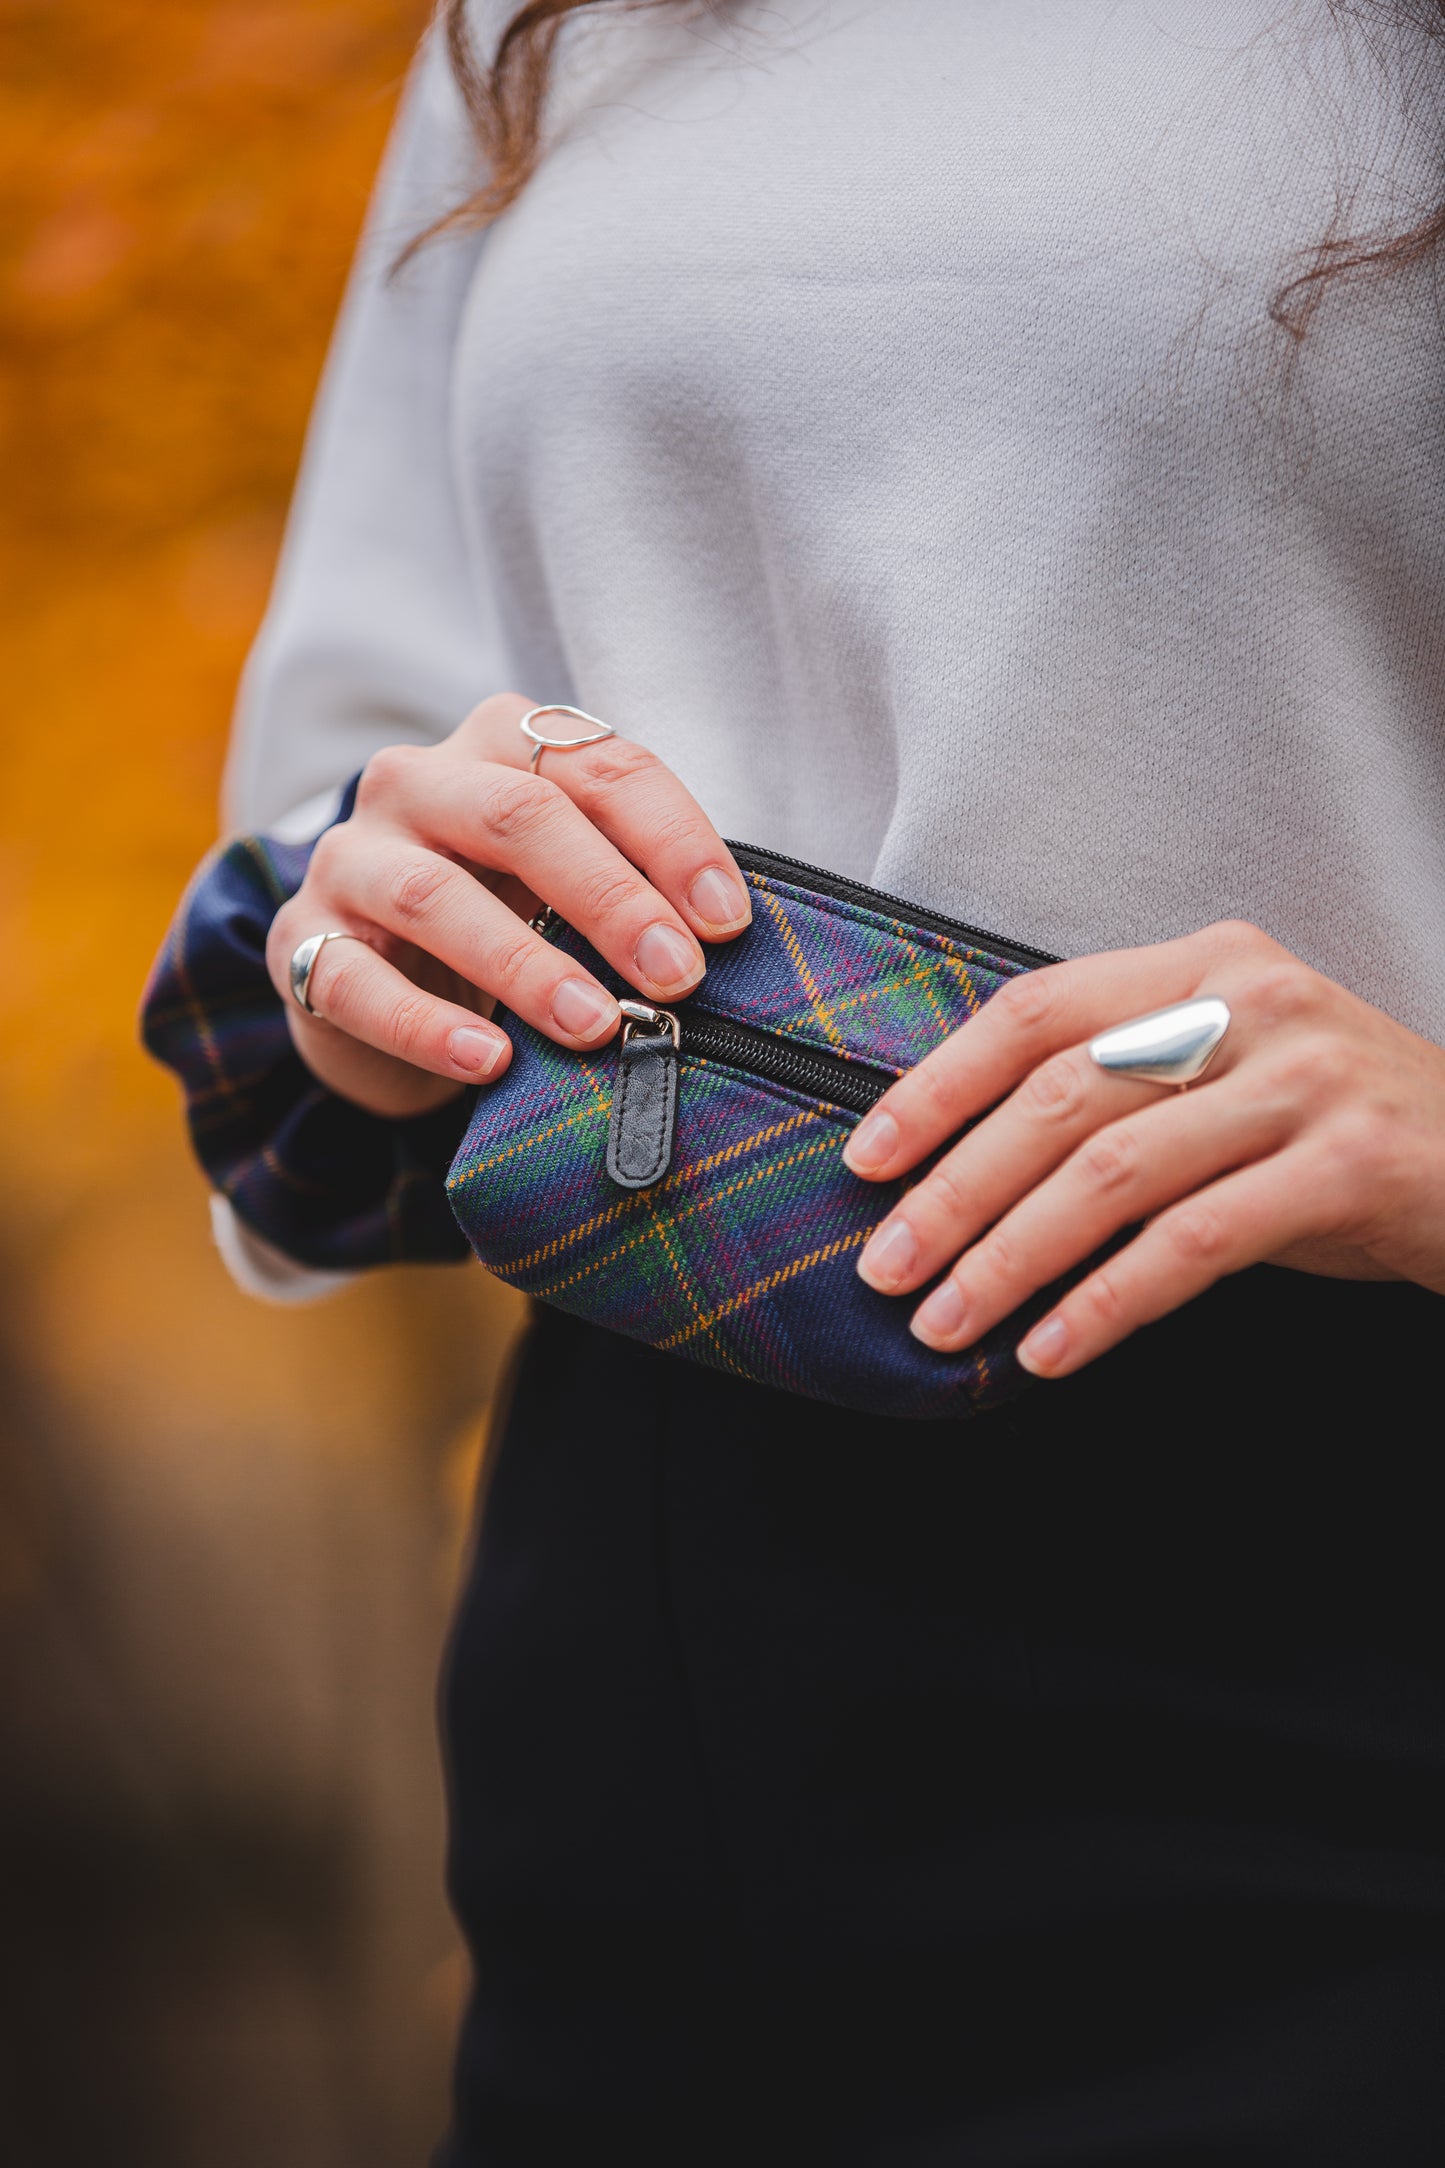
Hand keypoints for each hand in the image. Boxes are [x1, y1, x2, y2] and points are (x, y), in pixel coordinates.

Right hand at [266, 694, 750, 1117]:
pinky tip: (489, 1061)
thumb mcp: (566, 882)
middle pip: (519, 816)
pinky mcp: (302, 941)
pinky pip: (354, 981)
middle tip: (677, 977)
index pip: (598, 766)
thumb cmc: (502, 915)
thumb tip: (720, 944)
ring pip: (434, 895)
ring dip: (526, 965)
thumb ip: (631, 885)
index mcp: (499, 745)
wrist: (374, 978)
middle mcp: (417, 782)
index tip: (727, 923)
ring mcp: (351, 858)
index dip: (671, 840)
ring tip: (596, 1026)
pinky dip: (426, 1026)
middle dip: (610, 898)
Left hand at [841, 919, 1444, 1377]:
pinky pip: (1197, 1243)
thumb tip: (957, 1167)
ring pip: (1116, 1172)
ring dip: (1011, 1258)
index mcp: (1204, 963)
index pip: (1036, 1010)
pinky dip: (1108, 1303)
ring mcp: (1309, 1079)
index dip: (938, 1085)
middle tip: (884, 1267)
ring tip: (945, 1322)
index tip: (865, 1159)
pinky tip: (1050, 1350)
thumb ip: (1121, 1089)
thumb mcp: (1228, 1079)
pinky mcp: (1355, 1164)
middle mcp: (1253, 1001)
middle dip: (955, 1190)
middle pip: (1062, 1096)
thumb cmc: (1335, 1133)